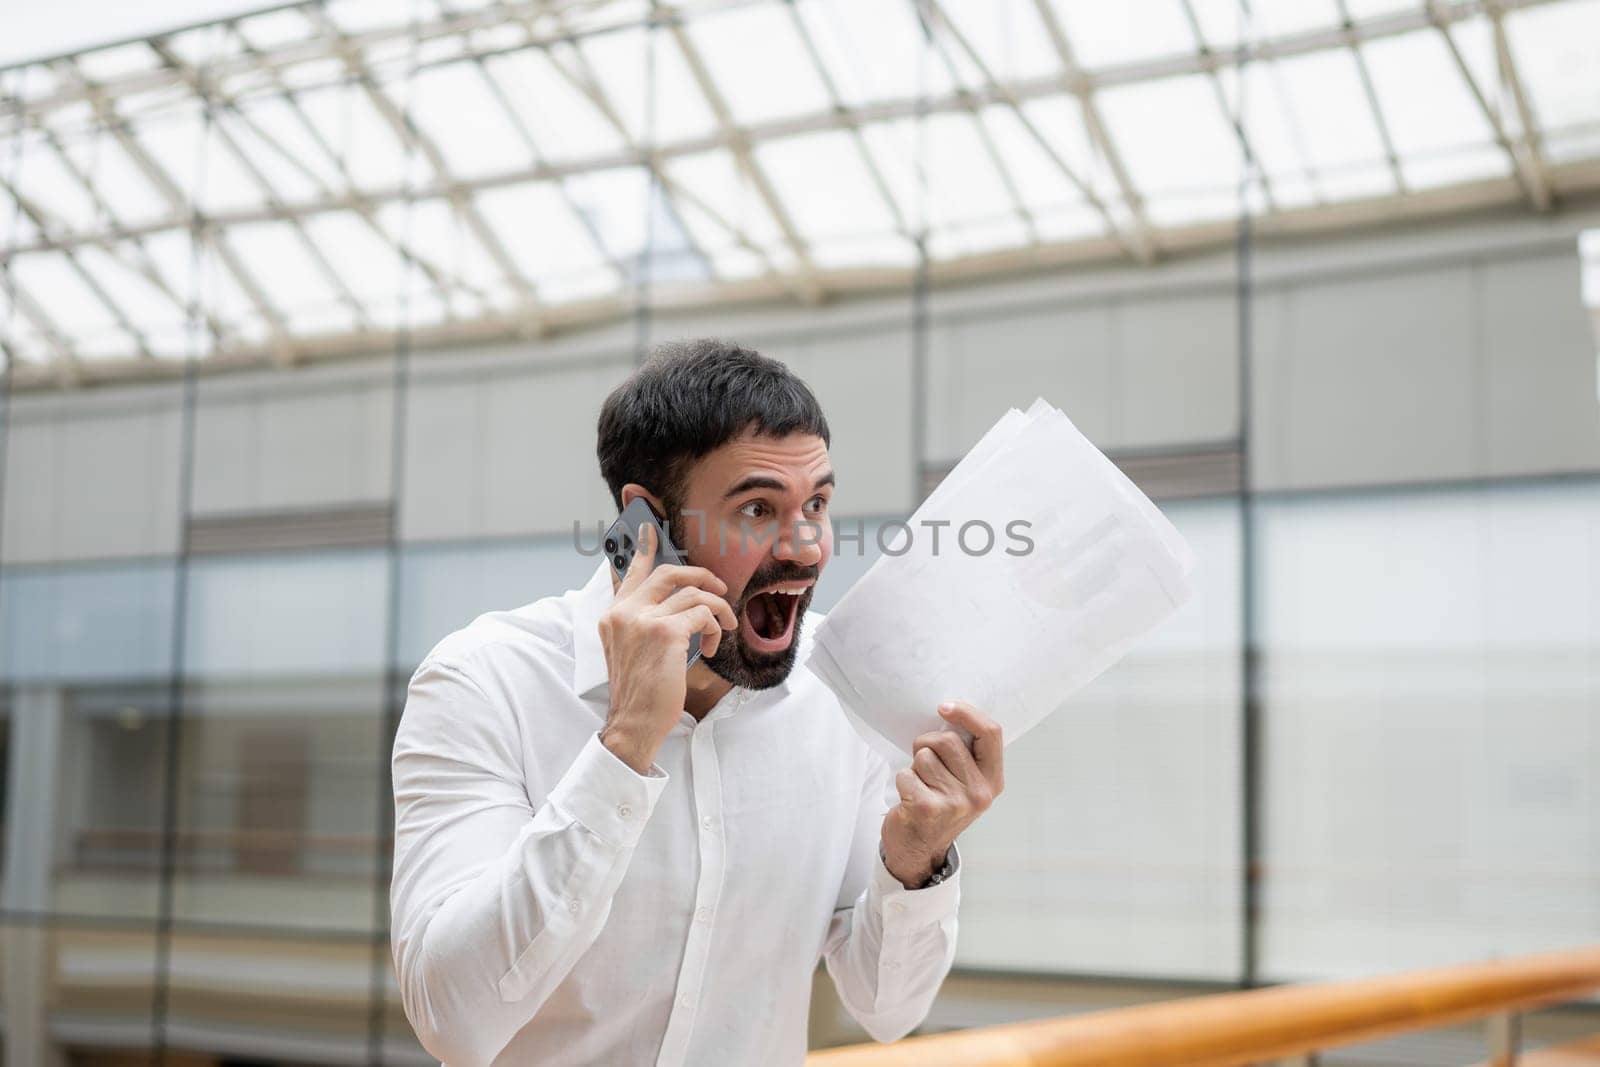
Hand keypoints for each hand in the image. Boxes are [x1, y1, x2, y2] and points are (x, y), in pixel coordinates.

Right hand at [597, 522, 735, 773]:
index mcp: (613, 614)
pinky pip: (703, 613)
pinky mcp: (666, 633)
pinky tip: (713, 646)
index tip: (651, 529)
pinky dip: (715, 627)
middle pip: (668, 572)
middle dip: (701, 575)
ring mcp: (643, 620)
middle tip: (718, 587)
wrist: (634, 723)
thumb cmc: (639, 691)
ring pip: (694, 593)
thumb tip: (675, 603)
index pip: (630, 571)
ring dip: (717, 609)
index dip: (643, 547)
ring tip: (723, 627)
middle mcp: (624, 612)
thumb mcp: (630, 650)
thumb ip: (642, 622)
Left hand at [880, 701, 1003, 888]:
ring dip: (914, 767)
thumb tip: (949, 712)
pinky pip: (906, 773)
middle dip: (927, 744)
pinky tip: (910, 799)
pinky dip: (902, 781)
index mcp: (992, 781)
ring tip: (921, 786)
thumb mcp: (965, 782)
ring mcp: (955, 803)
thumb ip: (965, 753)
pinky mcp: (928, 808)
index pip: (991, 733)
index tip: (944, 707)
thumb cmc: (939, 806)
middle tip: (925, 767)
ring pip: (924, 756)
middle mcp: (979, 793)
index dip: (967, 713)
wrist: (919, 851)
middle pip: (947, 740)